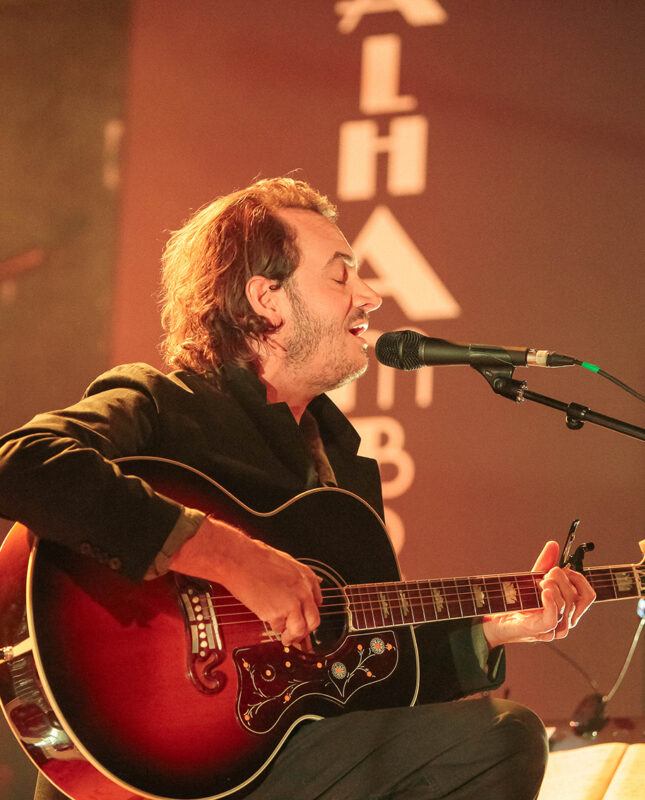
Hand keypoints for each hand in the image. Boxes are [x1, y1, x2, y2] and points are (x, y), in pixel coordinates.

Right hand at [170, 516, 322, 646]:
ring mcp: (291, 604)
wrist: (240, 560)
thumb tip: (306, 586)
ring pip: (299, 630)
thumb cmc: (256, 558)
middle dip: (305, 632)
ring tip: (285, 636)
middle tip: (297, 635)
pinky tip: (268, 619)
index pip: (318, 603)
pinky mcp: (276, 613)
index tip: (305, 620)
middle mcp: (303, 592)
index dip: (310, 614)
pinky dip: (273, 627)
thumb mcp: (286, 561)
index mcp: (306, 578)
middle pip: (313, 621)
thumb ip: (298, 577)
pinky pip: (278, 628)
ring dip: (291, 636)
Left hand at [482, 540, 595, 648]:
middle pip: (577, 598)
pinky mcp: (540, 630)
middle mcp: (565, 621)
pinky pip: (552, 618)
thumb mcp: (534, 579)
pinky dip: (551, 602)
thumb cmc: (519, 602)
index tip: (562, 569)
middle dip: (562, 579)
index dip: (577, 578)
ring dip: (554, 587)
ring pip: (566, 605)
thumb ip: (546, 563)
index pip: (588, 595)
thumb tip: (553, 544)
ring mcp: (554, 628)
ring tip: (540, 581)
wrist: (498, 619)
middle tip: (546, 574)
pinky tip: (544, 590)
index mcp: (569, 610)